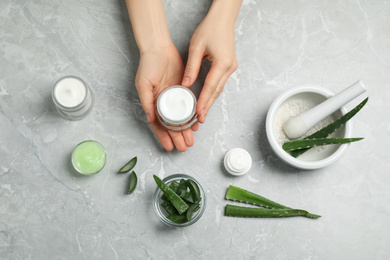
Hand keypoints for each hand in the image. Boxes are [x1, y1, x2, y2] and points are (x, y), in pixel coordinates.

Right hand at [135, 43, 198, 151]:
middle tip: (184, 147)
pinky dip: (191, 116)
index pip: (158, 125)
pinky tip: (195, 124)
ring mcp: (173, 97)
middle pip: (171, 125)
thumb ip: (147, 101)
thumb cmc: (148, 65)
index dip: (163, 137)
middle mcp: (163, 103)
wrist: (160, 48)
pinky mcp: (183, 90)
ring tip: (190, 141)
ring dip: (185, 130)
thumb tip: (150, 119)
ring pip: (180, 118)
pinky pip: (188, 106)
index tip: (169, 147)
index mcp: (152, 103)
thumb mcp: (143, 84)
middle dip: (177, 137)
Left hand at [181, 0, 240, 122]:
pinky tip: (206, 99)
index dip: (203, 102)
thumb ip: (191, 67)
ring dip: (210, 101)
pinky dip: (212, 92)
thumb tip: (185, 84)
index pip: (210, 87)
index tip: (198, 113)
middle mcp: (229, 67)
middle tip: (199, 120)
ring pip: (219, 89)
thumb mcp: (196, 47)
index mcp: (222, 63)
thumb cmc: (210, 29)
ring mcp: (231, 67)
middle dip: (207, 106)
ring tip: (201, 113)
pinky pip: (220, 83)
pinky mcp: (229, 66)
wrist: (223, 19)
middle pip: (216, 92)